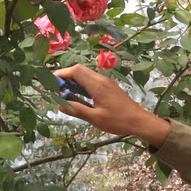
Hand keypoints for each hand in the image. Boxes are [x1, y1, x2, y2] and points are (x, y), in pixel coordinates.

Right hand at [53, 65, 170, 147]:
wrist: (139, 121)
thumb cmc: (118, 121)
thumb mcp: (94, 118)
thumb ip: (76, 110)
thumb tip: (59, 104)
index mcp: (97, 85)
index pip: (75, 71)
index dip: (62, 74)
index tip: (51, 82)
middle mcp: (101, 80)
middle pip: (79, 70)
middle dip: (66, 76)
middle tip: (56, 89)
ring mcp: (106, 82)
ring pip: (86, 75)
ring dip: (74, 81)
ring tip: (65, 93)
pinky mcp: (109, 87)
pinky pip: (92, 80)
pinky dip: (82, 85)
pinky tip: (79, 96)